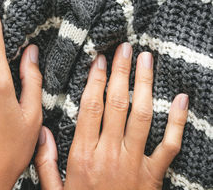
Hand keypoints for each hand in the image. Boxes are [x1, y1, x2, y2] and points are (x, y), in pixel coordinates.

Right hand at [35, 43, 188, 189]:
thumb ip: (45, 161)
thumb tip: (42, 131)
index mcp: (83, 155)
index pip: (91, 107)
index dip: (96, 81)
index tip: (100, 60)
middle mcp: (110, 153)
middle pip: (117, 104)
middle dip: (122, 72)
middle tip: (125, 48)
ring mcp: (135, 163)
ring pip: (142, 116)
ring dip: (145, 85)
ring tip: (147, 60)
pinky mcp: (154, 175)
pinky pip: (170, 144)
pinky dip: (178, 121)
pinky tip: (181, 98)